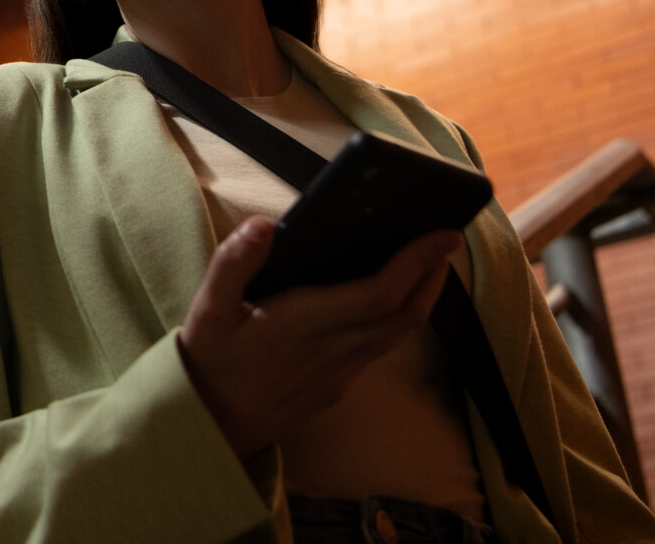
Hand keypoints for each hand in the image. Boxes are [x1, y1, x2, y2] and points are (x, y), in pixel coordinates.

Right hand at [177, 215, 459, 460]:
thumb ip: (234, 263)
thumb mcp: (209, 308)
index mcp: (305, 324)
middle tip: (446, 241)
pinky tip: (390, 304)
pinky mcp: (336, 387)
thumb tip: (265, 225)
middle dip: (432, 277)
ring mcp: (338, 374)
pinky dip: (398, 321)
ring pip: (398, 336)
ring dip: (422, 300)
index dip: (417, 262)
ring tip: (429, 266)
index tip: (443, 234)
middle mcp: (332, 350)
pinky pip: (379, 350)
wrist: (209, 429)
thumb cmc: (208, 363)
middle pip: (404, 315)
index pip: (379, 293)